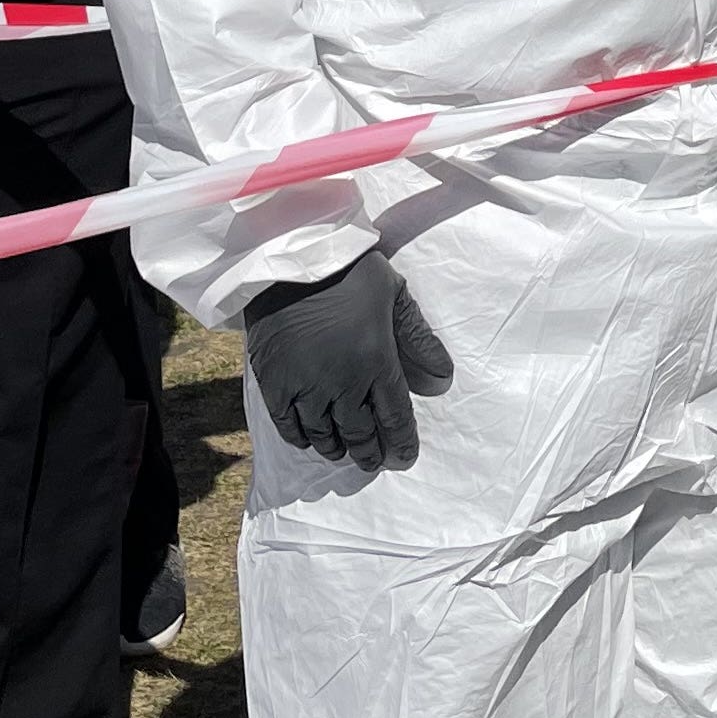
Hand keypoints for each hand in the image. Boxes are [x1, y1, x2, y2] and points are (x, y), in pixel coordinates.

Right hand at [243, 250, 453, 470]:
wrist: (288, 255)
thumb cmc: (348, 270)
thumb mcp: (395, 294)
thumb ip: (418, 338)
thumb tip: (442, 381)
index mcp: (376, 362)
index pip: (394, 418)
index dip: (401, 443)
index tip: (404, 458)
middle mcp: (341, 384)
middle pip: (359, 434)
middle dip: (370, 453)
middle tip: (374, 462)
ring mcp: (304, 387)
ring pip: (324, 435)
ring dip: (338, 447)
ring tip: (345, 451)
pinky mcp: (274, 383)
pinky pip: (289, 426)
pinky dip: (302, 438)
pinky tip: (310, 438)